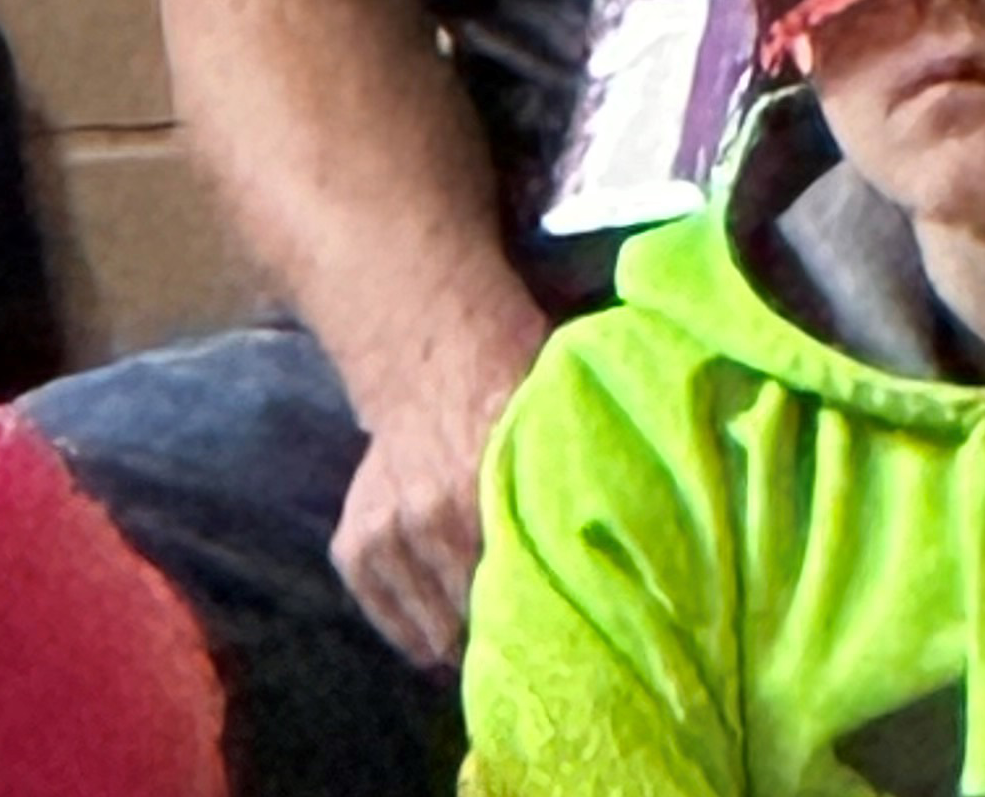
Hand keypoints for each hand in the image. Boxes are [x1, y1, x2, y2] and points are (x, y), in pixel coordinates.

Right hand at [329, 303, 547, 669]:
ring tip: (490, 637)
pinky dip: (412, 626)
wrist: (428, 348)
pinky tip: (441, 633)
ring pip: (430, 624)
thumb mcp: (554, 411)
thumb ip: (576, 473)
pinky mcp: (353, 541)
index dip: (543, 604)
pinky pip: (383, 610)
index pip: (516, 579)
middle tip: (531, 628)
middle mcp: (427, 514)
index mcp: (483, 480)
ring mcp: (384, 531)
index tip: (565, 618)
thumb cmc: (512, 375)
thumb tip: (630, 532)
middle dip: (503, 624)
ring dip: (458, 634)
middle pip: (473, 612)